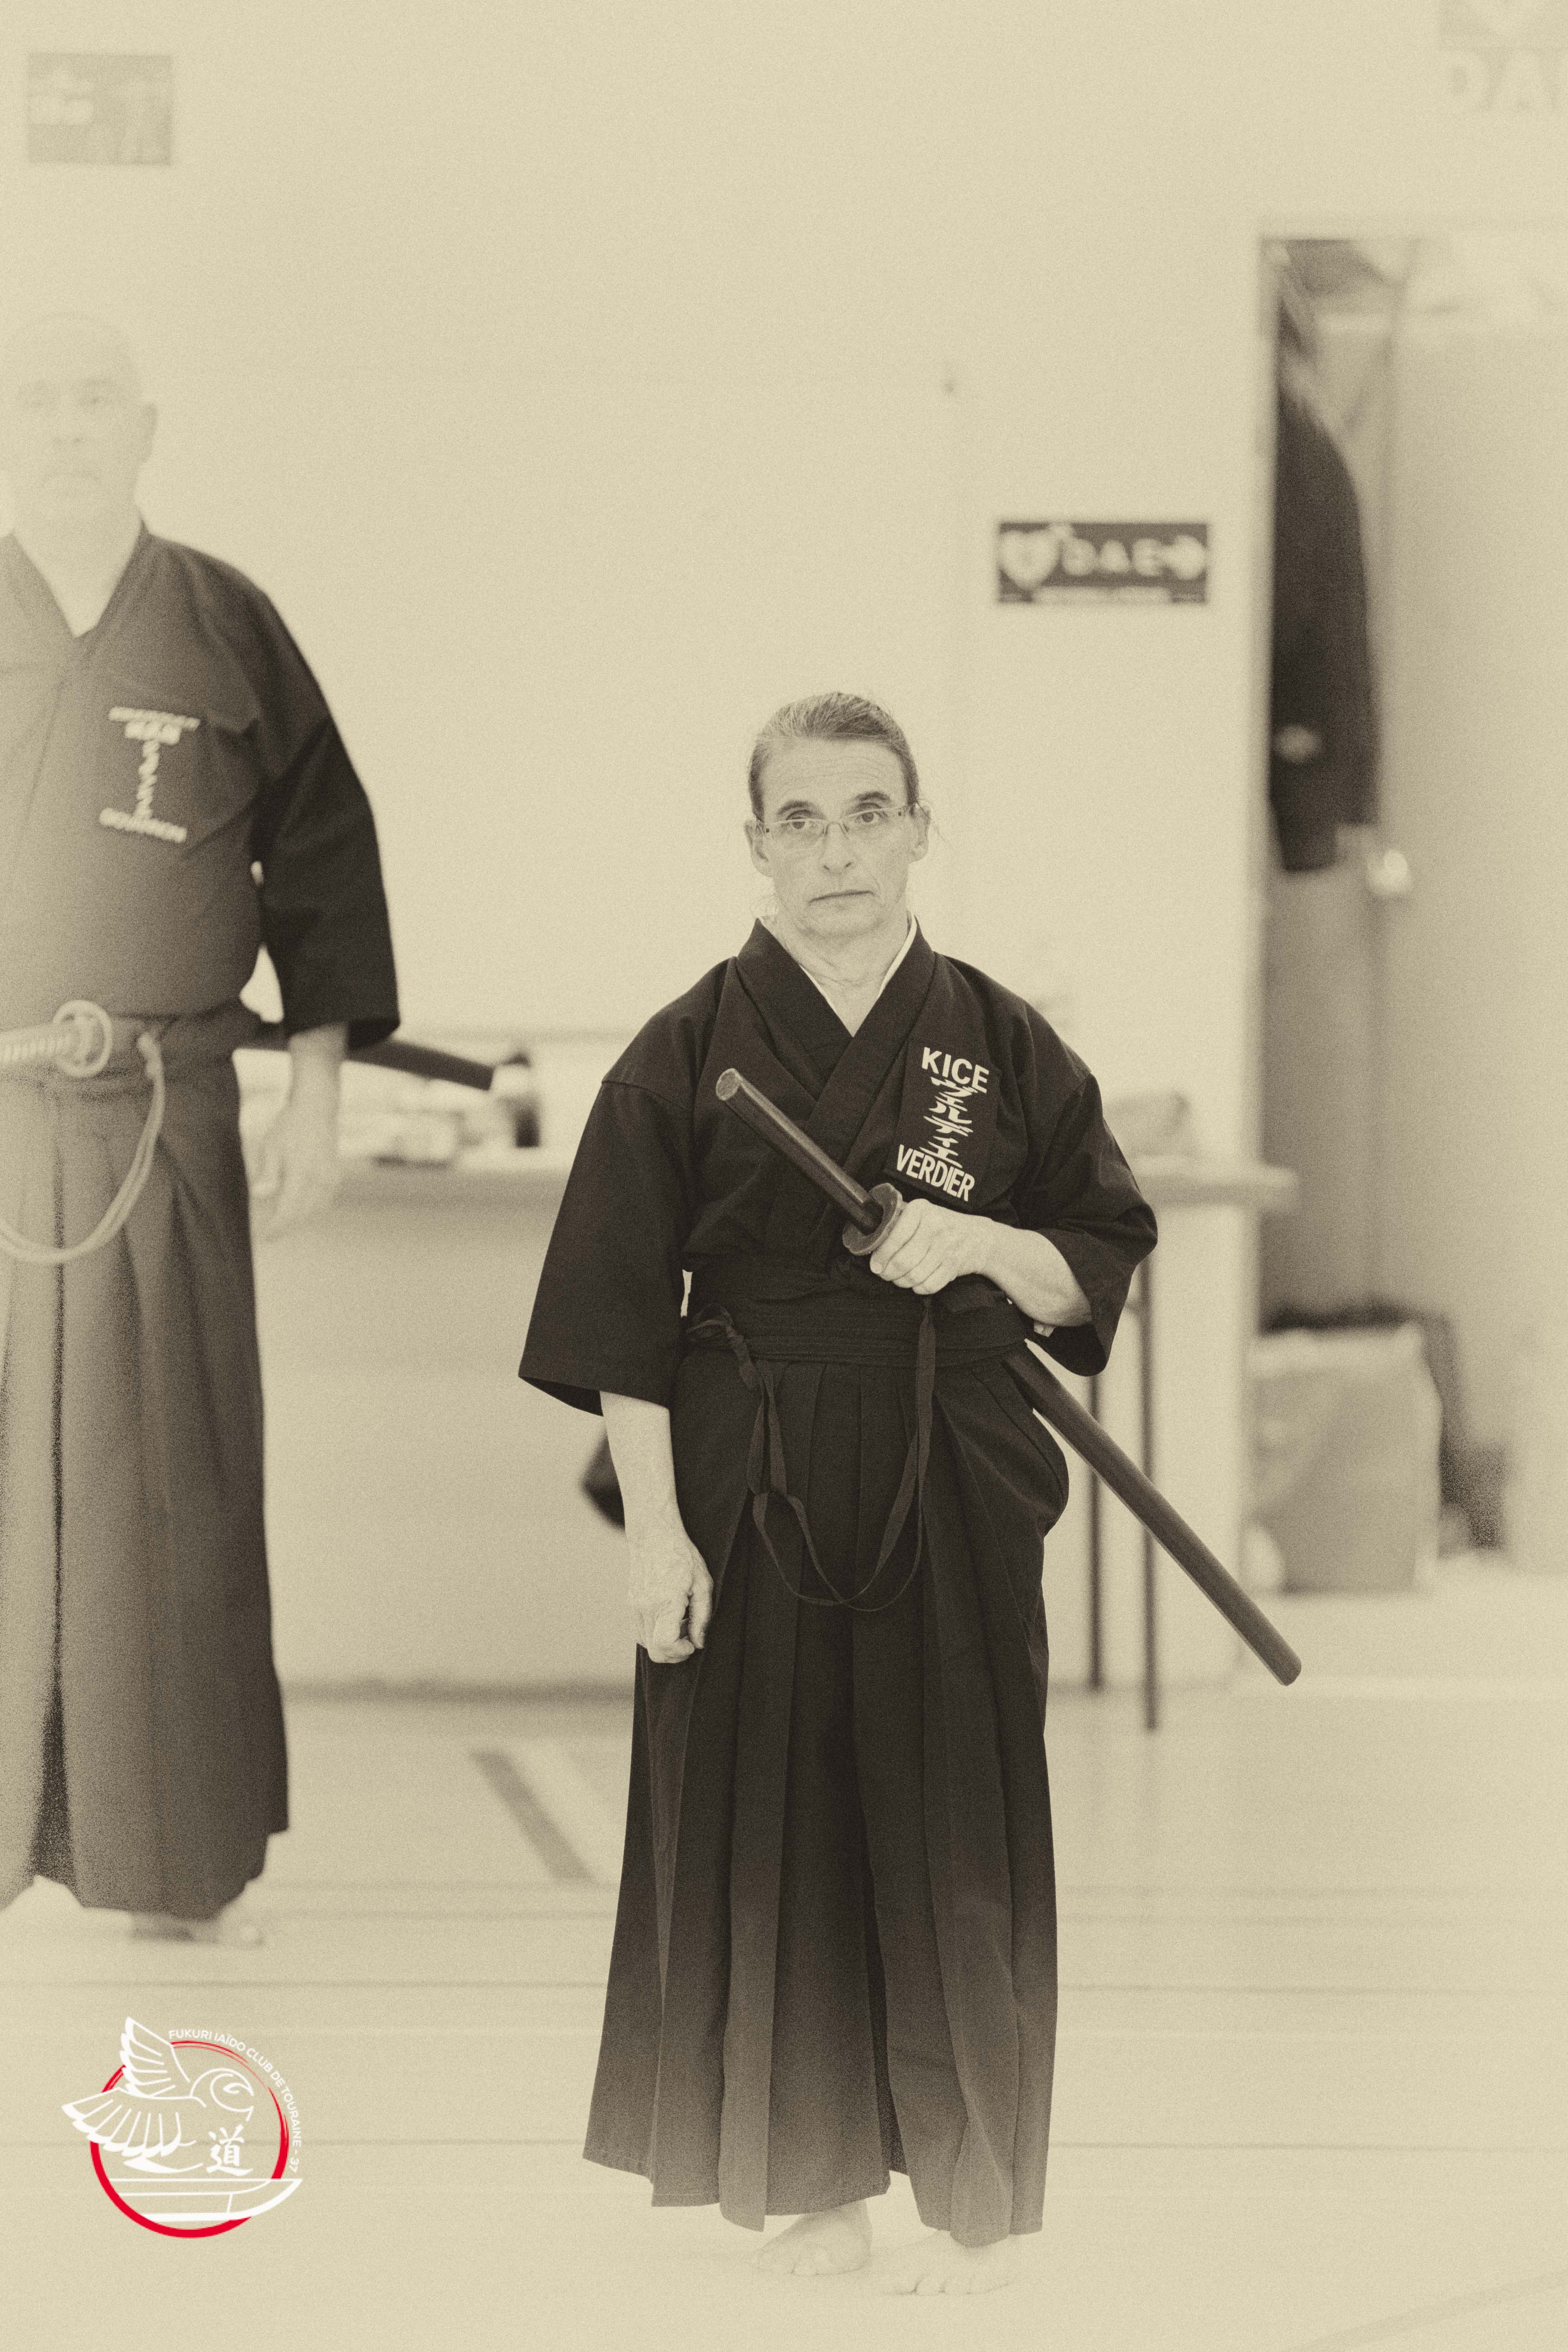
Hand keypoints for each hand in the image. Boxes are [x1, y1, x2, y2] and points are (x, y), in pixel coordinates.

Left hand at [249, 1092, 341, 1239]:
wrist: (316, 1110)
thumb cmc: (289, 1127)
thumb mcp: (271, 1147)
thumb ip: (267, 1174)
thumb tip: (258, 1195)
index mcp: (302, 1173)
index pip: (288, 1211)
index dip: (275, 1228)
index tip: (261, 1237)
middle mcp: (320, 1179)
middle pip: (302, 1215)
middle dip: (284, 1227)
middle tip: (267, 1234)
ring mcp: (330, 1179)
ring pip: (314, 1211)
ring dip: (298, 1220)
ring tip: (280, 1225)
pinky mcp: (335, 1177)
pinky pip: (323, 1201)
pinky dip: (310, 1210)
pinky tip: (298, 1209)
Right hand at [626, 1518, 712, 1663]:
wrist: (654, 1535)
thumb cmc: (683, 1557)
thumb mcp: (703, 1584)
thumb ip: (702, 1617)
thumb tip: (699, 1644)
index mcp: (665, 1602)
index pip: (665, 1645)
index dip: (681, 1652)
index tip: (693, 1643)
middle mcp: (645, 1608)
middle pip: (654, 1651)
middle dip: (674, 1653)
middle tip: (690, 1637)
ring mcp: (635, 1607)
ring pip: (646, 1644)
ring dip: (665, 1643)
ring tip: (681, 1623)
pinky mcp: (631, 1604)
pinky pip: (641, 1631)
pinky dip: (656, 1634)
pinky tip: (670, 1618)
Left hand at [868, 1195, 983, 1295]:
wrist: (979, 1236)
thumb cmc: (941, 1225)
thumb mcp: (921, 1214)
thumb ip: (898, 1224)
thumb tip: (873, 1245)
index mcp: (920, 1210)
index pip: (894, 1238)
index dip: (881, 1256)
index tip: (875, 1266)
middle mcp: (934, 1226)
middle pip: (903, 1261)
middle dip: (889, 1273)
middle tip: (886, 1274)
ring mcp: (946, 1246)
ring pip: (914, 1275)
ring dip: (903, 1282)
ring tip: (900, 1279)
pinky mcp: (954, 1265)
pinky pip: (929, 1285)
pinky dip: (920, 1288)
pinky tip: (917, 1283)